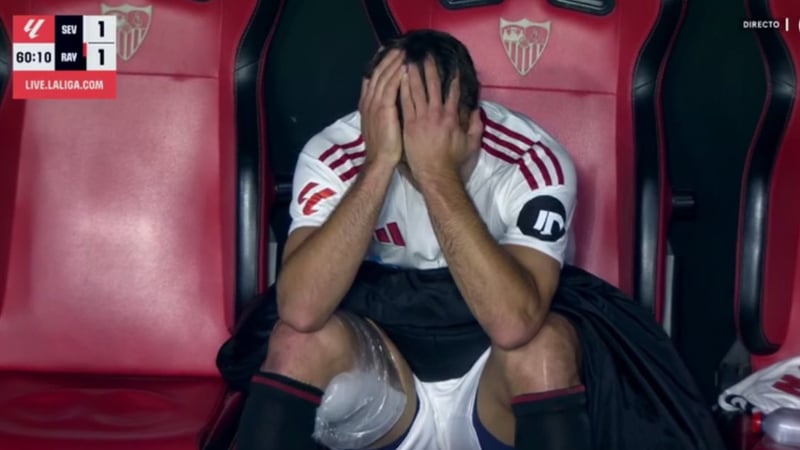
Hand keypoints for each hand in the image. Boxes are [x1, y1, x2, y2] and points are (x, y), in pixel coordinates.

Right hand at [359, 49, 405, 167]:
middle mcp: (368, 102)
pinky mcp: (383, 109)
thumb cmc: (384, 147)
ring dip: (394, 63)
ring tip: (404, 52)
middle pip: (377, 74)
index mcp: (367, 105)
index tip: (388, 55)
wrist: (380, 161)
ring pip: (384, 77)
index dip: (379, 66)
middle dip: (388, 60)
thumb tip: (393, 100)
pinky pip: (391, 87)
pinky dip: (397, 75)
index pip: (371, 79)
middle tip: (399, 48)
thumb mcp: (380, 125)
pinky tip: (405, 67)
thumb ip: (384, 110)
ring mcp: (374, 105)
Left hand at [399, 57, 472, 184]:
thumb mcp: (472, 144)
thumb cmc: (453, 162)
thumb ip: (476, 126)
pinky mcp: (409, 124)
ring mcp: (422, 118)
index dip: (453, 79)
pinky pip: (405, 102)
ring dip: (413, 75)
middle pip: (433, 86)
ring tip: (410, 61)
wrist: (436, 174)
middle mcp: (437, 114)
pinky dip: (403, 89)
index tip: (451, 67)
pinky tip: (399, 79)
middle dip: (430, 69)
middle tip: (426, 55)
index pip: (453, 93)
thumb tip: (477, 111)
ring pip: (417, 91)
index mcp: (452, 117)